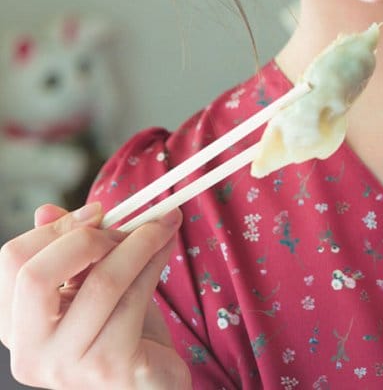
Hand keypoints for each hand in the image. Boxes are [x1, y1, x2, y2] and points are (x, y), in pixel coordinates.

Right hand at [0, 202, 190, 388]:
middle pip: (37, 276)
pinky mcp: (111, 367)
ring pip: (101, 282)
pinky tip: (166, 247)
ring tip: (162, 225)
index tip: (97, 212)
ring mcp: (68, 366)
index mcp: (16, 325)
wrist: (150, 380)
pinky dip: (155, 262)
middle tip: (125, 224)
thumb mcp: (88, 284)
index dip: (56, 228)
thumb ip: (68, 250)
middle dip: (88, 237)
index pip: (13, 261)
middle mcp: (31, 352)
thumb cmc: (119, 328)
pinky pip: (134, 298)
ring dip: (140, 242)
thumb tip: (46, 210)